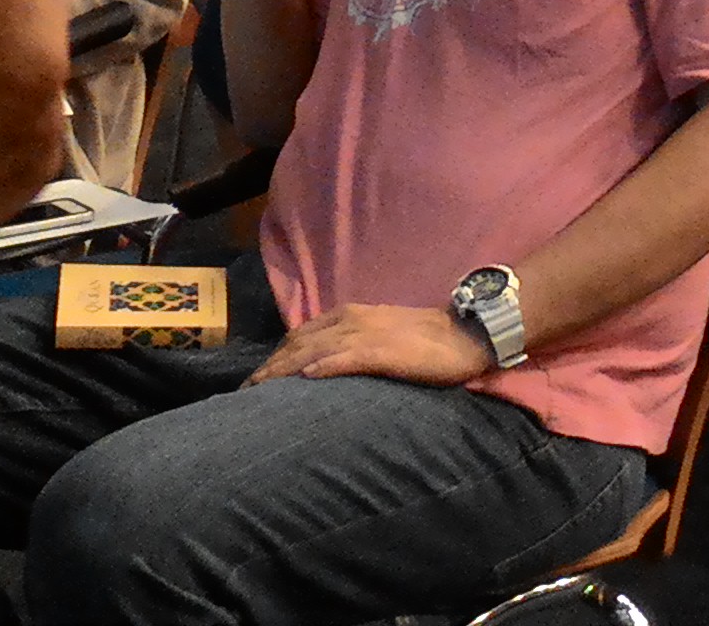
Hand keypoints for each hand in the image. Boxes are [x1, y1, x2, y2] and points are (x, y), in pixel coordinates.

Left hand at [246, 302, 496, 387]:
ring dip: (284, 370)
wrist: (463, 334)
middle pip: (297, 343)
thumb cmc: (423, 340)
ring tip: (260, 390)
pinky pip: (348, 358)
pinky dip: (325, 366)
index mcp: (347, 316)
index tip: (254, 381)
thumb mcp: (378, 335)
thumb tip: (318, 366)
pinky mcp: (383, 351)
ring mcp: (365, 335)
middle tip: (245, 393)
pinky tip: (307, 378)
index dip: (274, 358)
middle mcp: (349, 320)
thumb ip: (349, 345)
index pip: (298, 336)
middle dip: (269, 368)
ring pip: (313, 350)